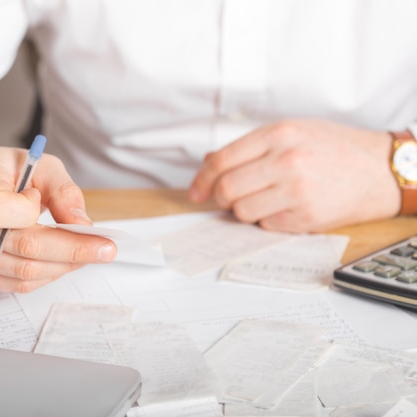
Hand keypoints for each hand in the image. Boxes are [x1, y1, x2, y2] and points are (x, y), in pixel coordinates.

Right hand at [0, 147, 116, 292]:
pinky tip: (61, 262)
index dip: (28, 209)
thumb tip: (83, 226)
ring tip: (87, 254)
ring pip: (25, 272)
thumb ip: (63, 191)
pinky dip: (46, 275)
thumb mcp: (39, 166)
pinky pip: (16, 284)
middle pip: (25, 246)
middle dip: (73, 250)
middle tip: (106, 249)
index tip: (39, 199)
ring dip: (64, 266)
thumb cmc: (6, 174)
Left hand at [189, 119, 399, 232]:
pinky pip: (265, 225)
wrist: (378, 170)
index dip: (202, 179)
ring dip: (245, 209)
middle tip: (228, 198)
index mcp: (278, 134)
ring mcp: (296, 191)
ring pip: (242, 211)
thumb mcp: (292, 132)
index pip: (222, 161)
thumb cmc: (334, 148)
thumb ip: (249, 147)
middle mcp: (286, 161)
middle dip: (220, 198)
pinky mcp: (306, 217)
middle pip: (227, 190)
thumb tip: (210, 163)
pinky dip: (267, 219)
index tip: (196, 191)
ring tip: (265, 198)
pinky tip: (285, 207)